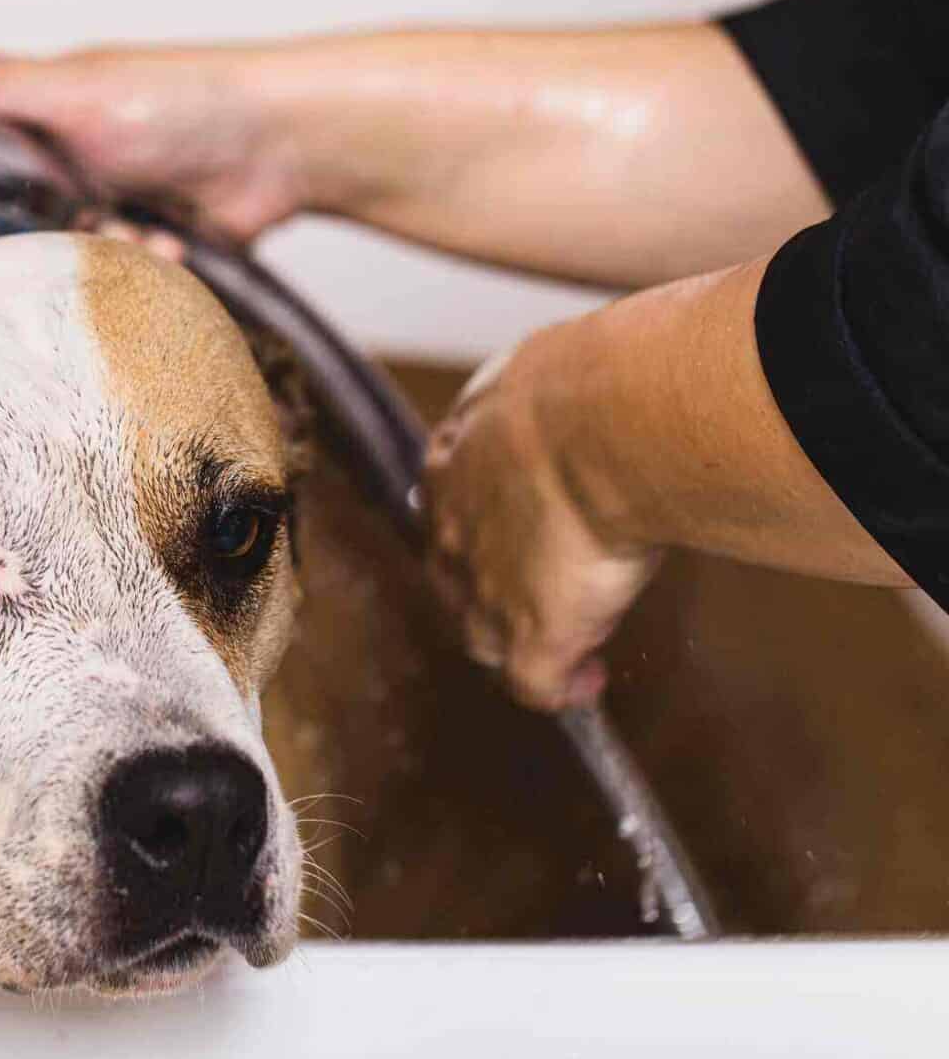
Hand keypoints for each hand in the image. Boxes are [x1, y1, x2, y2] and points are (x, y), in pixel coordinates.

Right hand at [0, 42, 315, 246]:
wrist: (286, 147)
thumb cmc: (187, 98)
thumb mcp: (75, 92)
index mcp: (29, 119)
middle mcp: (56, 167)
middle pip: (1, 230)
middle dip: (30, 243)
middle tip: (63, 230)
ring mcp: (96, 210)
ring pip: (57, 265)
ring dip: (95, 256)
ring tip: (134, 229)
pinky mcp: (135, 250)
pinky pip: (110, 284)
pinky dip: (138, 269)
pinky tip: (168, 245)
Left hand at [421, 321, 659, 710]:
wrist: (605, 422)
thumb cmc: (589, 381)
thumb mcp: (547, 370)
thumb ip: (551, 390)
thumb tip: (593, 370)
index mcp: (453, 463)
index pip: (453, 509)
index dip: (486, 525)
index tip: (521, 528)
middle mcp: (455, 533)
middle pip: (455, 581)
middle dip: (489, 592)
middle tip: (539, 593)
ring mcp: (488, 592)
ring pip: (484, 637)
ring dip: (519, 642)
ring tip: (567, 640)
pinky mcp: (533, 635)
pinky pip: (537, 684)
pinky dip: (562, 689)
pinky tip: (588, 682)